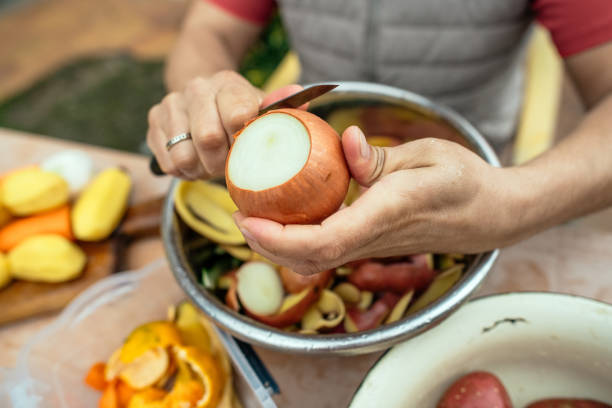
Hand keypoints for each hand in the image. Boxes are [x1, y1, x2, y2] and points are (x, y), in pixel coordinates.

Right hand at [147, 70, 301, 178]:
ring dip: (201, 169)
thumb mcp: (263, 108)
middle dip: (221, 161)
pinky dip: (184, 171)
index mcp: (228, 84)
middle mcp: (197, 89)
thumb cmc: (241, 112)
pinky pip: (168, 162)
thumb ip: (283, 106)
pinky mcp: (153, 122)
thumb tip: (302, 94)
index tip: (247, 147)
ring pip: (184, 155)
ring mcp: (171, 103)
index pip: (238, 116)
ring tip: (210, 163)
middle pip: (209, 139)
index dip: (244, 141)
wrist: (202, 99)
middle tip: (228, 163)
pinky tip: (195, 161)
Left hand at [233, 126, 518, 274]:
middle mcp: (374, 238)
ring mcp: (372, 247)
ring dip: (276, 245)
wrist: (490, 214)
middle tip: (238, 214)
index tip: (248, 221)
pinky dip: (295, 240)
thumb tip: (342, 140)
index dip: (280, 239)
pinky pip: (326, 250)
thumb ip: (378, 157)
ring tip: (252, 215)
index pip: (324, 241)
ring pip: (314, 260)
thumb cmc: (462, 180)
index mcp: (386, 214)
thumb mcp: (426, 155)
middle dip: (266, 245)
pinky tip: (283, 218)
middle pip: (309, 259)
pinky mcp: (371, 245)